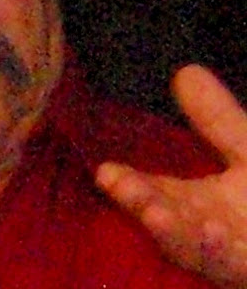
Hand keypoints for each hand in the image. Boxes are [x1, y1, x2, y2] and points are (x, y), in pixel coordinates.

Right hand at [96, 64, 246, 287]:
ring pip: (191, 249)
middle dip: (140, 202)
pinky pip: (231, 263)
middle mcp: (205, 231)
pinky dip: (216, 251)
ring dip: (171, 233)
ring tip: (155, 213)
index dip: (127, 182)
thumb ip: (219, 121)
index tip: (103, 171)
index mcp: (198, 204)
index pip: (154, 192)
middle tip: (116, 184)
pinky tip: (211, 230)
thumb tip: (187, 70)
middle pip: (164, 219)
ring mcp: (226, 255)